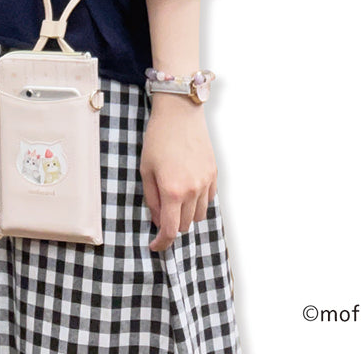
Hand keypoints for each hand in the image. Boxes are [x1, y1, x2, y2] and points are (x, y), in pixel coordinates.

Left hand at [140, 94, 217, 251]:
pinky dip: (198, 201)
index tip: (155, 246)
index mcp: (173, 190)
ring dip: (186, 215)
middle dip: (172, 224)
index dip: (162, 243)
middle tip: (161, 212)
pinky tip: (187, 188)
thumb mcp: (146, 170)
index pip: (171, 230)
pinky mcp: (214, 174)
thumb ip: (152, 199)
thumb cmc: (158, 139)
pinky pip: (208, 199)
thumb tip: (159, 221)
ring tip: (174, 198)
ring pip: (199, 215)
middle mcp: (193, 190)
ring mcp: (206, 182)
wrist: (179, 114)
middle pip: (186, 225)